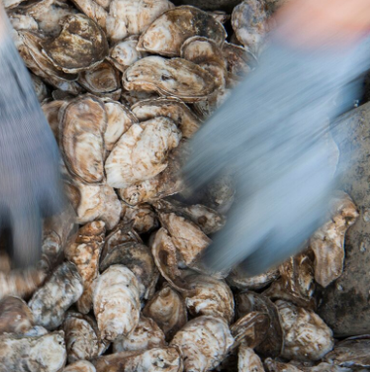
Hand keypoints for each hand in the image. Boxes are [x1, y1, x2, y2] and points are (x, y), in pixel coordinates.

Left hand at [183, 34, 369, 275]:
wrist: (297, 85)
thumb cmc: (245, 115)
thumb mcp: (203, 149)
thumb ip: (192, 183)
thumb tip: (185, 200)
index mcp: (254, 212)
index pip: (228, 253)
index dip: (211, 263)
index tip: (201, 265)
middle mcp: (287, 215)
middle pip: (266, 259)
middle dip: (245, 265)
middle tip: (230, 264)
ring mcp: (313, 201)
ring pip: (293, 243)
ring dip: (271, 251)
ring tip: (255, 248)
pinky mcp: (328, 184)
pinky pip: (311, 220)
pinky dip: (293, 229)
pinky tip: (281, 221)